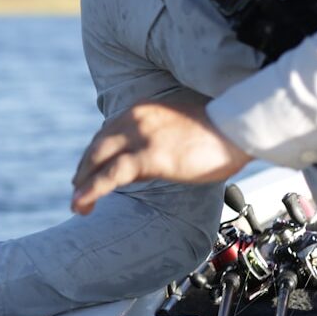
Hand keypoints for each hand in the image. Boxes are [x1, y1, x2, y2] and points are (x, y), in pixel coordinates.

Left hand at [71, 100, 251, 214]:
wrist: (238, 124)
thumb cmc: (220, 129)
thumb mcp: (178, 128)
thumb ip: (154, 141)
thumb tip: (137, 168)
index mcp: (142, 110)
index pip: (108, 133)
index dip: (96, 155)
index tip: (89, 171)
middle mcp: (135, 119)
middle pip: (97, 147)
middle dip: (84, 171)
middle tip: (78, 190)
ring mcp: (140, 136)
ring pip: (98, 160)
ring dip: (83, 184)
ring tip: (78, 205)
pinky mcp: (149, 155)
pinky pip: (111, 175)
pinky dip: (92, 190)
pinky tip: (82, 203)